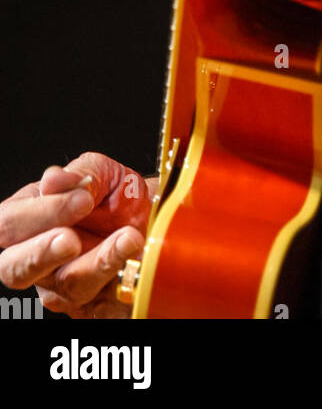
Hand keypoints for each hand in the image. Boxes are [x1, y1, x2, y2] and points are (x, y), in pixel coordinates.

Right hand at [0, 153, 153, 318]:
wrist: (152, 218)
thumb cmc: (117, 195)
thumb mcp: (103, 172)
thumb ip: (80, 173)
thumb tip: (53, 179)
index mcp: (26, 218)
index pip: (7, 224)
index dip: (38, 214)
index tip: (82, 198)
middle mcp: (34, 258)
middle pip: (14, 269)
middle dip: (41, 253)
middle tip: (71, 239)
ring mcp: (60, 286)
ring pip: (65, 285)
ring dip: (96, 262)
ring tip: (126, 237)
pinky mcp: (90, 304)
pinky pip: (100, 301)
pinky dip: (119, 274)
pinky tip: (133, 252)